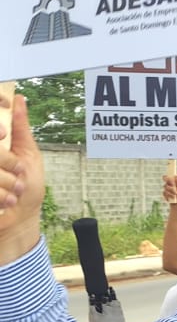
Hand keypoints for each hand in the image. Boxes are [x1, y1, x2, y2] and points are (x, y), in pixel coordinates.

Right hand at [0, 92, 44, 262]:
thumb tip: (19, 99)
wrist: (20, 221)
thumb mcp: (29, 156)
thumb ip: (22, 129)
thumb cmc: (27, 189)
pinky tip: (9, 202)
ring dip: (6, 183)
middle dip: (7, 162)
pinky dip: (2, 196)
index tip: (3, 135)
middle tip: (19, 174)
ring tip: (15, 190)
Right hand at [163, 174, 176, 208]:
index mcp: (175, 182)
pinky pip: (164, 192)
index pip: (171, 175)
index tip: (170, 173)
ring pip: (165, 186)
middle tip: (172, 184)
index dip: (169, 173)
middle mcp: (170, 184)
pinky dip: (168, 195)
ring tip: (175, 194)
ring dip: (170, 190)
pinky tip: (172, 198)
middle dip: (168, 180)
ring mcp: (167, 188)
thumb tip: (175, 175)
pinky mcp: (164, 193)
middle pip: (165, 178)